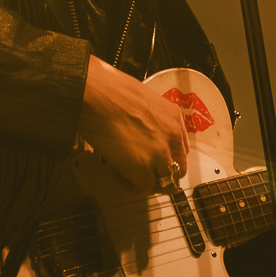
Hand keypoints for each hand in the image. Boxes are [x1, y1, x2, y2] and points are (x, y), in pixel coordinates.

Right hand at [78, 56, 186, 192]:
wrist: (95, 92)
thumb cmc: (108, 89)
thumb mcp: (141, 99)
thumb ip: (148, 118)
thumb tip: (139, 128)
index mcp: (172, 116)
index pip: (181, 148)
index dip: (167, 157)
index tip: (157, 159)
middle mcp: (171, 135)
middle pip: (179, 168)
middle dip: (163, 174)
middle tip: (147, 174)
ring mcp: (159, 153)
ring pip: (167, 182)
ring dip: (150, 182)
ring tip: (132, 177)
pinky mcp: (142, 168)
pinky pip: (143, 188)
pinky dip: (131, 185)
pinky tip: (119, 174)